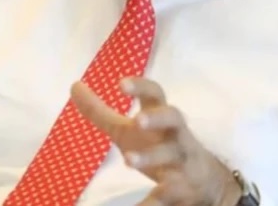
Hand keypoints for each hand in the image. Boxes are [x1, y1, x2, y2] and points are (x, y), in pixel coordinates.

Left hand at [71, 78, 240, 205]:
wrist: (204, 181)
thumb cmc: (159, 145)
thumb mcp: (128, 129)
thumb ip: (100, 111)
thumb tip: (74, 86)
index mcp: (160, 117)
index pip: (155, 94)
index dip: (141, 87)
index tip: (121, 83)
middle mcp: (174, 134)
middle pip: (174, 118)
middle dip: (157, 118)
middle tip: (138, 120)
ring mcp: (181, 160)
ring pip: (173, 155)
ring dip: (152, 157)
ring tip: (129, 161)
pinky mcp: (182, 187)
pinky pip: (168, 193)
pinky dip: (154, 201)